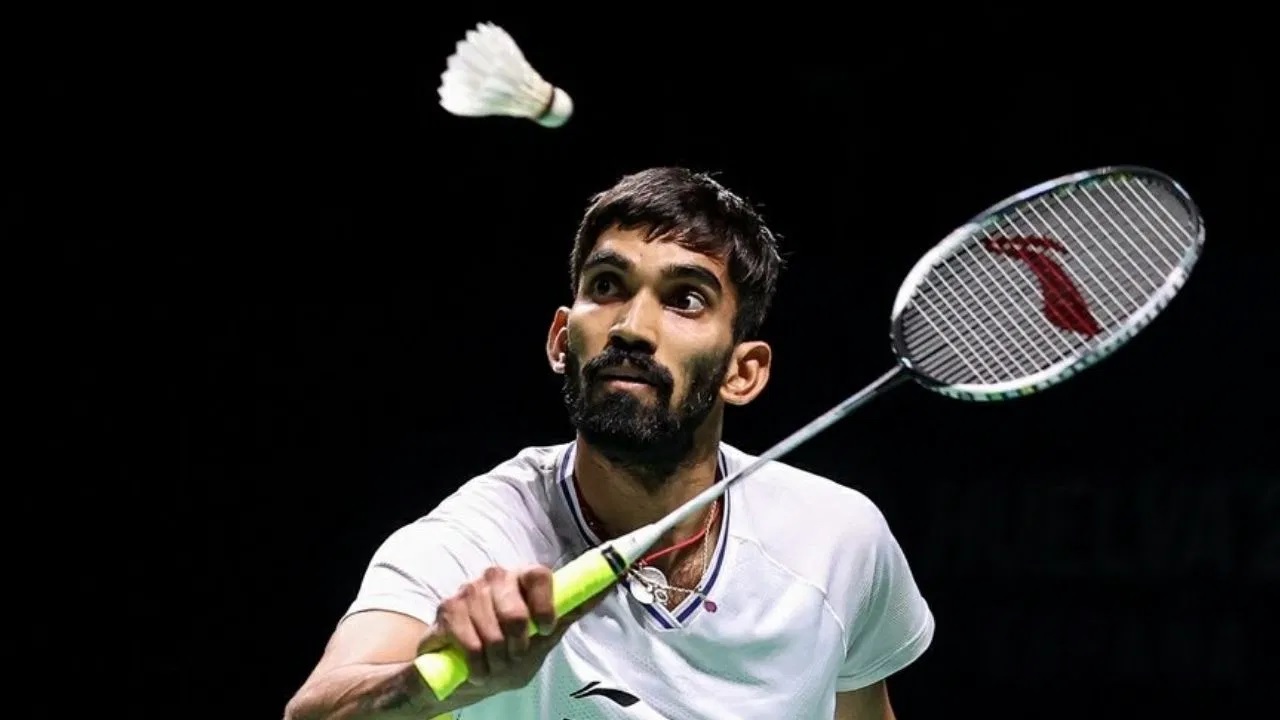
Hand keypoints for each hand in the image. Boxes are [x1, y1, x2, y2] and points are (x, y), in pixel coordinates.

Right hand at [418, 565, 603, 694]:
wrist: (471, 673)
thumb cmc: (512, 651)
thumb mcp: (546, 635)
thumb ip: (572, 609)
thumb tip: (611, 582)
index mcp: (524, 579)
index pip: (539, 576)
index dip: (544, 607)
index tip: (544, 629)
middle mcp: (496, 577)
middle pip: (515, 612)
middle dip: (517, 647)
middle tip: (514, 656)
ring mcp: (469, 590)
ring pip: (491, 634)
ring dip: (495, 661)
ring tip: (493, 664)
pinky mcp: (446, 610)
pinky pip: (468, 642)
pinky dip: (476, 665)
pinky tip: (475, 667)